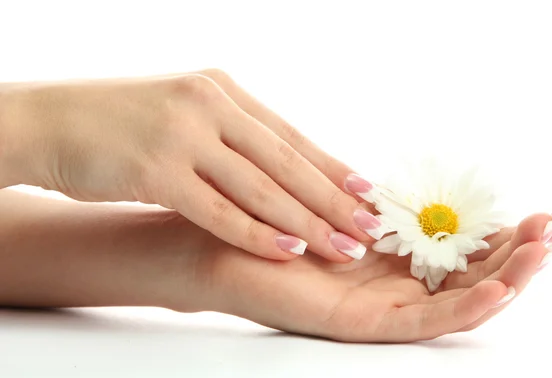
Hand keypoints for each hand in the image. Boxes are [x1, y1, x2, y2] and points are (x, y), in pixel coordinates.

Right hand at [1, 70, 378, 261]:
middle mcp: (209, 107)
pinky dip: (256, 233)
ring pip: (260, 188)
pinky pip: (218, 210)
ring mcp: (183, 137)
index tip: (367, 193)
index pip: (291, 136)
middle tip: (371, 228)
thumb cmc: (119, 122)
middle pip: (286, 162)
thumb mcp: (183, 113)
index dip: (333, 167)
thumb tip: (277, 168)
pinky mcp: (156, 170)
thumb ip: (229, 135)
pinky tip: (288, 251)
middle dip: (333, 200)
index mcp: (222, 91)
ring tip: (342, 247)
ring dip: (305, 222)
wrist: (50, 120)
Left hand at [187, 212, 551, 341]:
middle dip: (514, 256)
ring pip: (454, 303)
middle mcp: (389, 288)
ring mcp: (376, 309)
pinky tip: (497, 287)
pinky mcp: (357, 322)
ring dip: (504, 280)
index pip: (458, 254)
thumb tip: (424, 191)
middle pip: (466, 280)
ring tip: (544, 253)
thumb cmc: (273, 218)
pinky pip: (419, 320)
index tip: (535, 212)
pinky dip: (462, 305)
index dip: (499, 236)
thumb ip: (385, 207)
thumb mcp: (343, 206)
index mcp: (388, 260)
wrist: (217, 241)